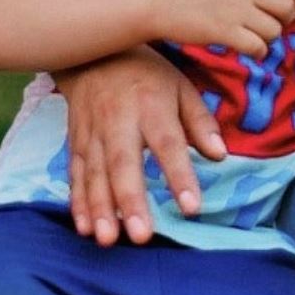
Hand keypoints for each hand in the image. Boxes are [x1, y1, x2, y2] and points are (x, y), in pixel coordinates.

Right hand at [55, 47, 225, 245]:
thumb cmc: (147, 75)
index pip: (168, 143)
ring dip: (100, 208)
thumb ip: (200, 121)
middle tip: (141, 236)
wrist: (93, 54)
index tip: (192, 207)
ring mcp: (92, 133)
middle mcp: (118, 121)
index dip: (179, 175)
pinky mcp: (75, 142)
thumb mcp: (181, 86)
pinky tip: (84, 228)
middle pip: (123, 163)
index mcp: (151, 105)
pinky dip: (77, 202)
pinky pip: (75, 174)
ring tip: (109, 240)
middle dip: (130, 200)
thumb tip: (220, 155)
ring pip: (94, 173)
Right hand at [159, 0, 294, 57]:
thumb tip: (291, 0)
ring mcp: (237, 10)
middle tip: (271, 27)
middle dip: (285, 22)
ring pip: (275, 30)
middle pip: (288, 8)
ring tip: (255, 39)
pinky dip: (258, 52)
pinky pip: (258, 47)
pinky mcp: (225, 31)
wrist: (161, 3)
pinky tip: (250, 51)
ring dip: (269, 39)